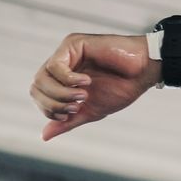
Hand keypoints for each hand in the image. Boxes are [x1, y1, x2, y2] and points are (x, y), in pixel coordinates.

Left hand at [29, 33, 159, 140]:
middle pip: (36, 87)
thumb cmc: (122, 88)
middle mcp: (61, 64)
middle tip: (77, 106)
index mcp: (62, 79)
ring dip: (61, 93)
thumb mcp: (92, 110)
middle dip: (53, 104)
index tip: (73, 113)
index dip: (50, 110)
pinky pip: (56, 65)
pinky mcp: (73, 43)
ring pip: (42, 77)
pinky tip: (86, 82)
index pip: (39, 95)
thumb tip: (44, 136)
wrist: (144, 72)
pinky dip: (68, 79)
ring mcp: (66, 53)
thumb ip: (68, 121)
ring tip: (83, 95)